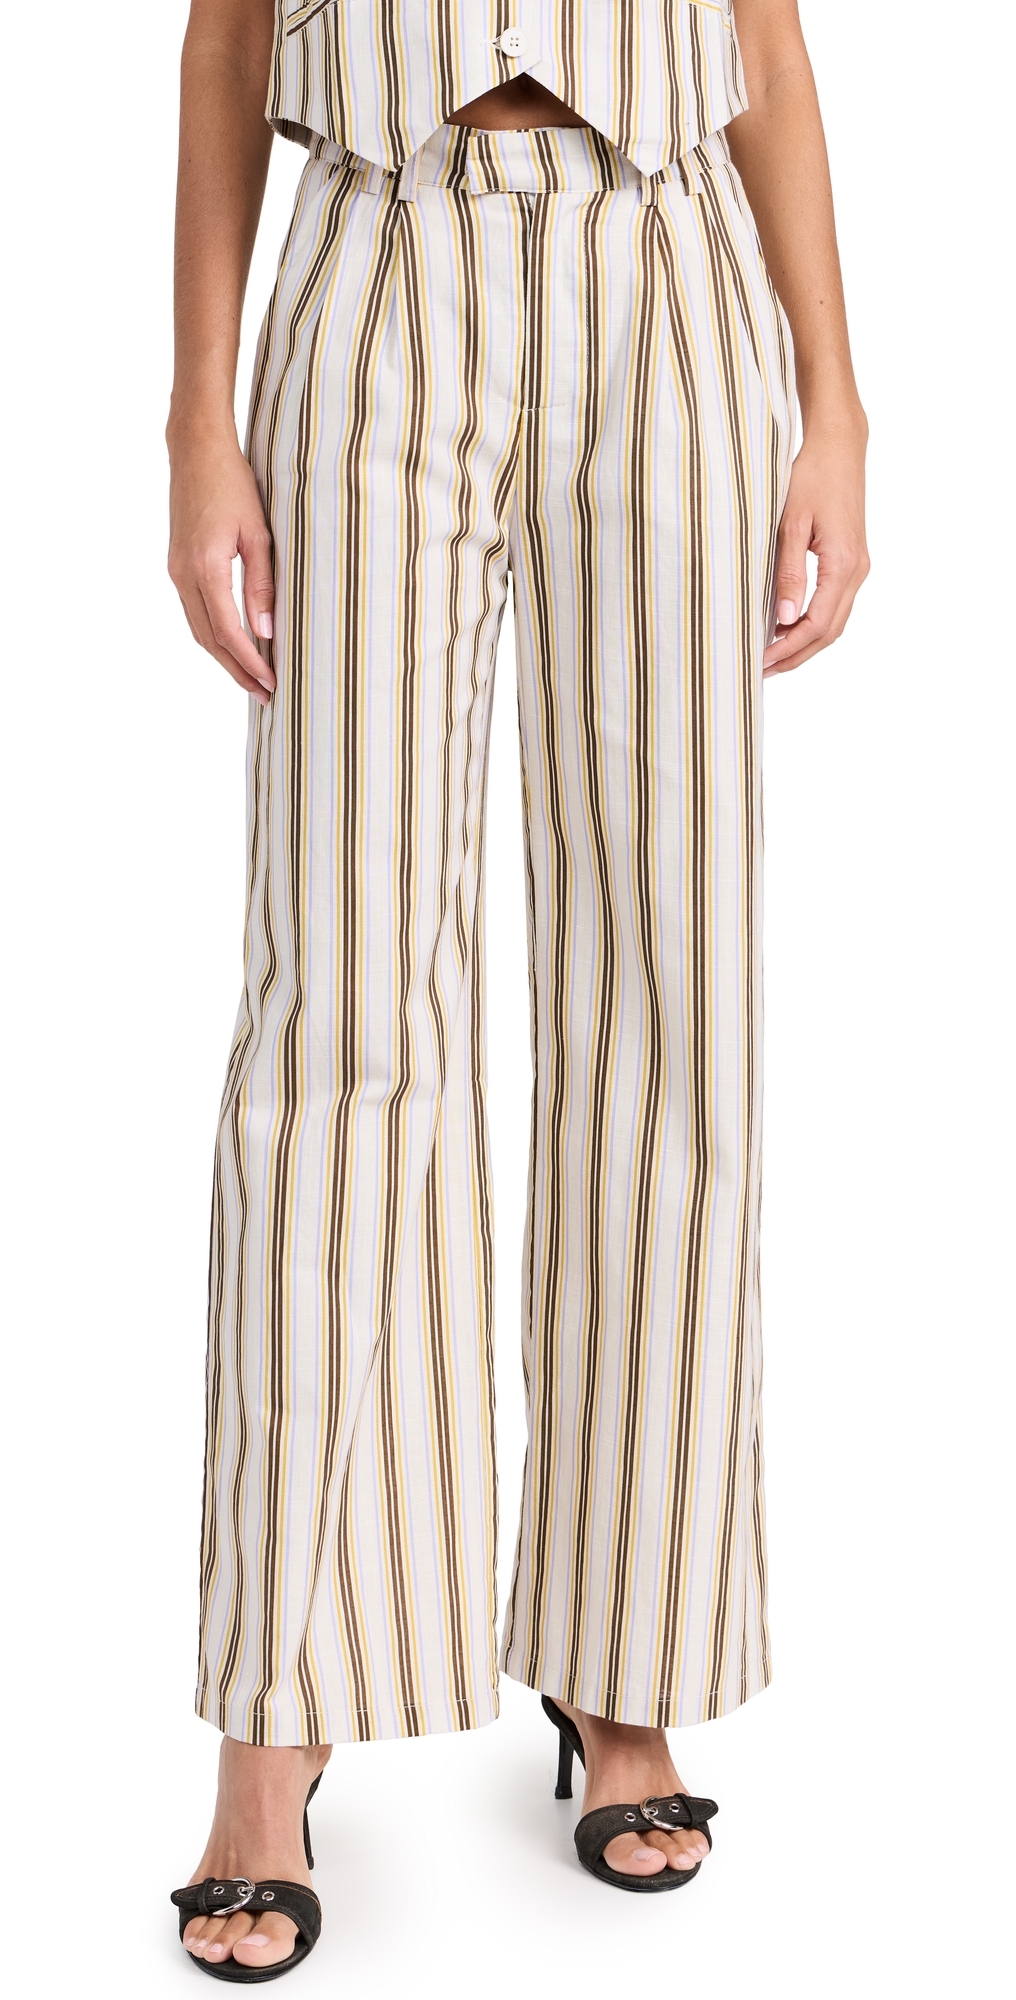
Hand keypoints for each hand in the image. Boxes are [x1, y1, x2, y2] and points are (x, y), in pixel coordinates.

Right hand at [168, 427, 275, 704]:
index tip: (270, 683)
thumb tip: (265, 630)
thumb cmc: (233, 484)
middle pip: (208, 639)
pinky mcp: (178, 565)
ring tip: (251, 679)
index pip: (227, 631)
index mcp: (205, 567)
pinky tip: (233, 645)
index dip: (248, 662)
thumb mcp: (258, 532)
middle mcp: (183, 574)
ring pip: (198, 629)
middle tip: (264, 695)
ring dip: (223, 657)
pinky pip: (194, 611)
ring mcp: (176, 570)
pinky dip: (213, 635)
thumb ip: (262, 583)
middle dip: (236, 671)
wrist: (196, 451)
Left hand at [763, 416, 869, 677]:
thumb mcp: (791, 523)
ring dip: (804, 643)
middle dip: (796, 655)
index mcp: (843, 564)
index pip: (817, 624)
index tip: (760, 660)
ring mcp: (857, 567)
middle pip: (829, 631)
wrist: (839, 447)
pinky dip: (812, 623)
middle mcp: (857, 570)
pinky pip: (835, 605)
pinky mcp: (851, 560)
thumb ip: (788, 573)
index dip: (788, 648)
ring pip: (834, 622)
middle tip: (761, 670)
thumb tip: (782, 618)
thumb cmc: (812, 477)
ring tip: (771, 656)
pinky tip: (786, 626)